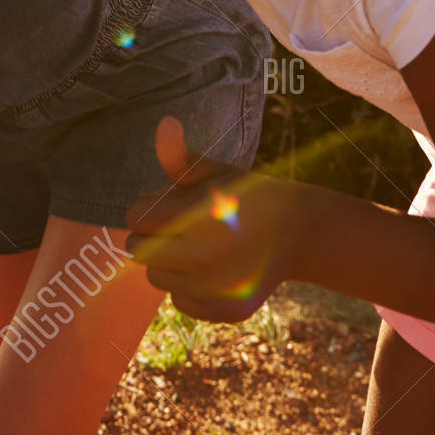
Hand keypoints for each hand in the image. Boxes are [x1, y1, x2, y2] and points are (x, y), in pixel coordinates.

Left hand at [125, 118, 297, 322]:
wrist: (298, 232)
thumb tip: (163, 123)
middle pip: (139, 251)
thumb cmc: (248, 195)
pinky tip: (212, 270)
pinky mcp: (226, 310)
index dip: (147, 209)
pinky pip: (181, 302)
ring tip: (195, 248)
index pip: (136, 218)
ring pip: (157, 279)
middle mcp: (205, 256)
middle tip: (177, 228)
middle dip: (151, 237)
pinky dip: (189, 288)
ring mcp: (216, 288)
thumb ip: (181, 157)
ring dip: (167, 264)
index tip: (166, 207)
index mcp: (198, 216)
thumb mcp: (216, 171)